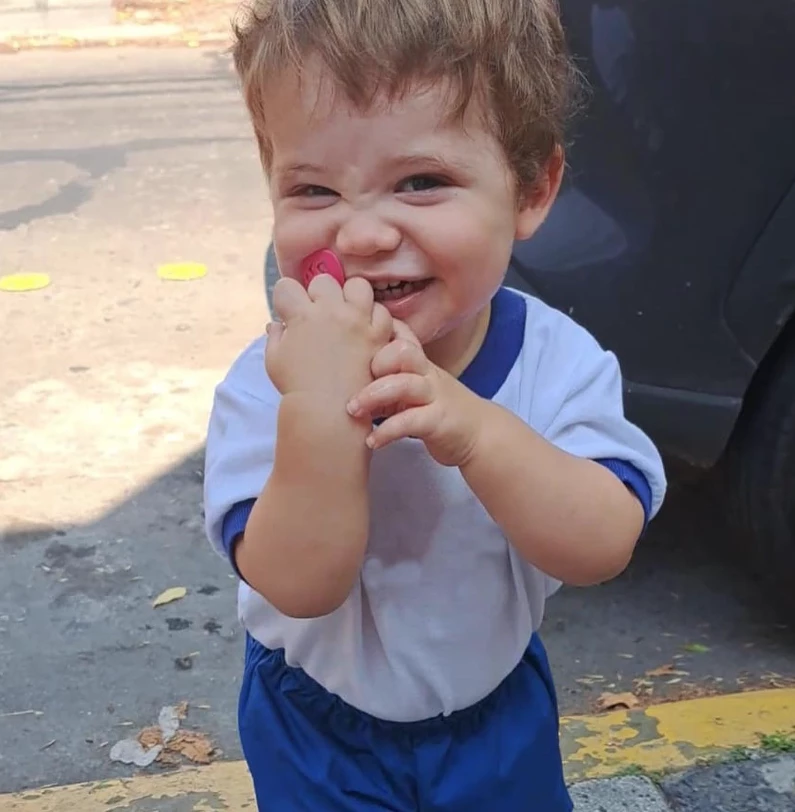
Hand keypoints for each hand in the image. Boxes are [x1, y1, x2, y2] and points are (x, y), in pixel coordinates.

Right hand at [267, 275, 392, 403]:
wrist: (328, 410)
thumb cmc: (297, 387)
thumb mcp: (274, 360)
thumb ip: (275, 336)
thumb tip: (276, 324)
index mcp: (300, 316)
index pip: (287, 286)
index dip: (286, 298)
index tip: (289, 312)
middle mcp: (330, 312)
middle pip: (324, 281)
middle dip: (318, 293)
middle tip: (319, 314)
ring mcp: (356, 321)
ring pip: (357, 286)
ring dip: (350, 297)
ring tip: (347, 314)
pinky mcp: (378, 334)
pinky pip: (381, 311)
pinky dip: (374, 318)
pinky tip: (366, 329)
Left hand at [346, 321, 485, 465]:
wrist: (479, 433)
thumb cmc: (436, 408)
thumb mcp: (411, 385)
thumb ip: (385, 376)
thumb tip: (343, 370)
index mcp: (418, 361)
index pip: (399, 332)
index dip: (374, 330)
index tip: (345, 341)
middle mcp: (426, 373)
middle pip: (401, 351)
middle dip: (374, 362)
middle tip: (351, 383)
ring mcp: (434, 396)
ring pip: (404, 383)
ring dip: (373, 396)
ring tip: (353, 411)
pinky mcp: (438, 421)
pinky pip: (410, 421)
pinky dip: (387, 431)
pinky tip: (372, 441)